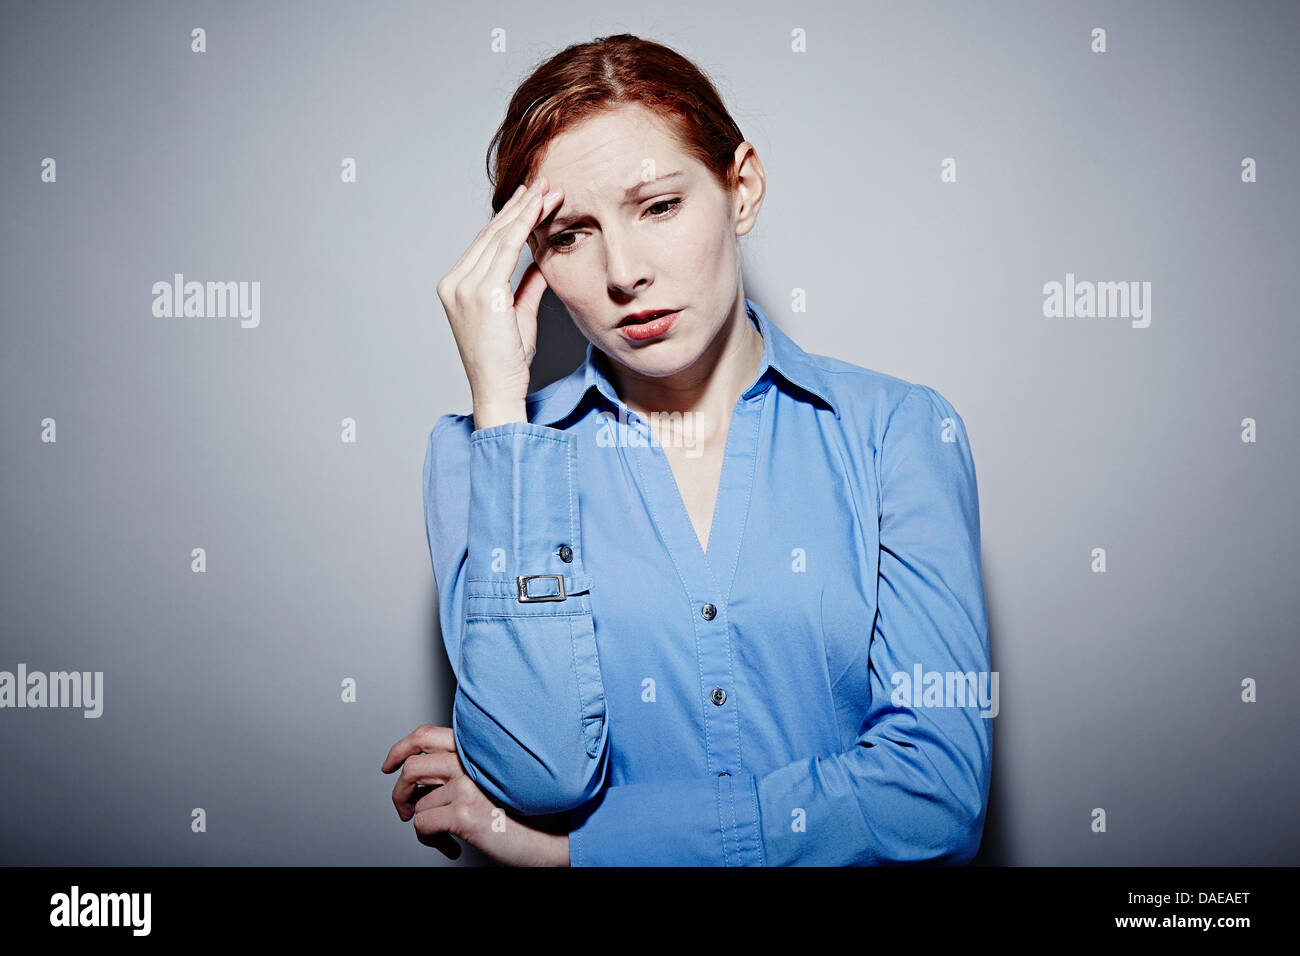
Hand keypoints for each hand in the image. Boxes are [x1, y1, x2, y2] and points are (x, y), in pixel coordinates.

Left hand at [381, 724, 569, 866]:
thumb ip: (462, 768)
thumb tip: (422, 780)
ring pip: (416, 803)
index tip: (389, 765)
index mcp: (476, 749)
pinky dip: (430, 841)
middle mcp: (471, 762)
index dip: (400, 749)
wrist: (549, 837)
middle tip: (404, 809)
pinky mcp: (465, 812)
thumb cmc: (523, 812)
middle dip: (399, 792)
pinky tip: (450, 845)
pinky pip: (422, 825)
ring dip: (421, 824)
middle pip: (412, 766)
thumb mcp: (491, 779)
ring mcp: (468, 785)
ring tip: (440, 834)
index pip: (425, 735)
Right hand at [435, 177, 564, 421]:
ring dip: (525, 210)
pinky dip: (523, 225)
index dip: (510, 219)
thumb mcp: (518, 315)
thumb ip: (526, 286)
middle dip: (519, 206)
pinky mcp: (481, 293)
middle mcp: (455, 282)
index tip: (532, 198)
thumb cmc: (507, 362)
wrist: (498, 389)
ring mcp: (464, 287)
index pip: (486, 244)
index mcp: (457, 287)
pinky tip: (538, 209)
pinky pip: (506, 249)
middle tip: (543, 183)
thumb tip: (540, 263)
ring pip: (498, 236)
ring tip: (547, 190)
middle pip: (490, 234)